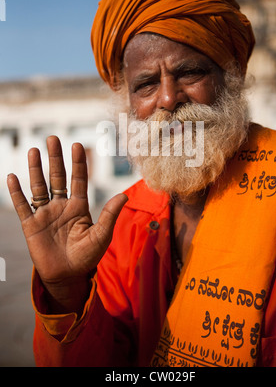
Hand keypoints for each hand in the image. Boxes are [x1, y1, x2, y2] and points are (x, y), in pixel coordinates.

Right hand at [7, 136, 127, 313]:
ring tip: (34, 150)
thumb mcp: (101, 236)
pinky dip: (17, 192)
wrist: (67, 276)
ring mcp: (45, 214)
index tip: (77, 145)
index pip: (78, 179)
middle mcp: (61, 205)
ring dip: (36, 169)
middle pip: (57, 177)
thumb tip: (124, 195)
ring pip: (39, 186)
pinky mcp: (31, 225)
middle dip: (55, 158)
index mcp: (79, 206)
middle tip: (53, 138)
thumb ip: (109, 215)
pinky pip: (23, 206)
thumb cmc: (87, 257)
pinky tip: (13, 177)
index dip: (78, 162)